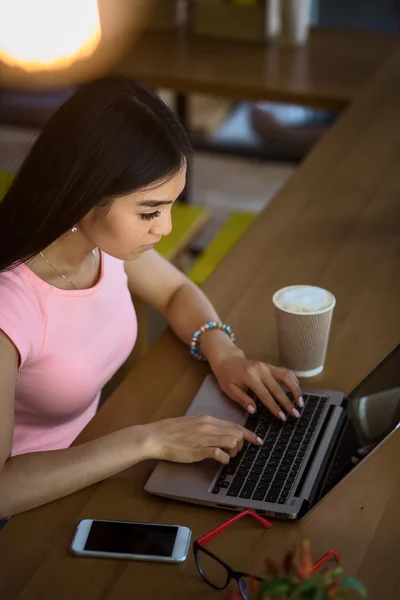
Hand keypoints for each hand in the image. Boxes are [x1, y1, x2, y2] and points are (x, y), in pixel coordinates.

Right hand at [142, 415, 262, 464]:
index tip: (258, 440)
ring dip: (235, 451)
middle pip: (237, 433)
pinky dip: (225, 458)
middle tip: (238, 451)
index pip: (235, 425)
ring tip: (228, 455)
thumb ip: (207, 427)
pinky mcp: (198, 450)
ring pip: (232, 441)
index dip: (249, 434)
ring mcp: (204, 438)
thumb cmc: (171, 431)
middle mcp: (208, 426)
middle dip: (242, 444)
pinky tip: (221, 460)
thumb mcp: (192, 423)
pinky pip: (219, 453)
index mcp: (208, 419)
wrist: (156, 436)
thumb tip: (220, 433)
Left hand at [211, 353, 302, 420]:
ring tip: (300, 402)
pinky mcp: (270, 365)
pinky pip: (285, 371)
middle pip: (278, 388)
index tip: (282, 417)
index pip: (265, 395)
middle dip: (288, 402)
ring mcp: (266, 366)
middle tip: (295, 414)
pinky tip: (297, 389)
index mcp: (250, 377)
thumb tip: (254, 411)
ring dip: (295, 389)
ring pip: (286, 377)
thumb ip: (242, 400)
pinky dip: (293, 380)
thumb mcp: (230, 390)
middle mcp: (260, 370)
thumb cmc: (227, 377)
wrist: (227, 359)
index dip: (275, 407)